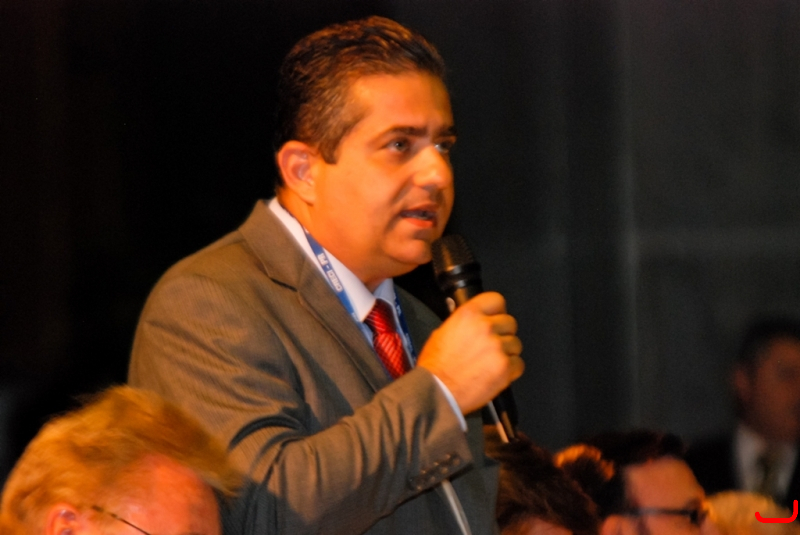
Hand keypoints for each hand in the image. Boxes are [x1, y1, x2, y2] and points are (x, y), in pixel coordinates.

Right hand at [416, 291, 522, 414]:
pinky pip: (518, 364)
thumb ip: (465, 323)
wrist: (437, 392)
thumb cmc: (436, 366)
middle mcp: (485, 327)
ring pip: (516, 344)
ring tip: (490, 363)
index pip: (496, 300)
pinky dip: (510, 370)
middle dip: (503, 334)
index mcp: (468, 314)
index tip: (495, 318)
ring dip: (506, 353)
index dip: (497, 311)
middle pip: (510, 322)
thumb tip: (477, 322)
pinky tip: (494, 373)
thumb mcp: (443, 332)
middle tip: (491, 346)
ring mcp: (497, 347)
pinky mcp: (505, 367)